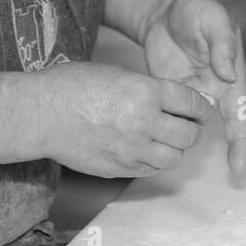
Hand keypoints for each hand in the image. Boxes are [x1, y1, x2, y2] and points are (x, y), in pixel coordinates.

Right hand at [38, 61, 211, 177]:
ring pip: (174, 158)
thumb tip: (173, 100)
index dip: (203, 107)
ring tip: (169, 139)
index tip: (203, 109)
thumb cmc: (73, 86)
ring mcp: (132, 150)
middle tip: (190, 126)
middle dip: (194, 130)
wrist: (41, 114)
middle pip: (189, 135)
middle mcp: (145, 123)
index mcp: (147, 93)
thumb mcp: (118, 74)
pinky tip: (148, 150)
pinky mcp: (119, 169)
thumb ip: (148, 88)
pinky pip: (151, 170)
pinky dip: (156, 161)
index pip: (192, 103)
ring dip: (176, 149)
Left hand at [141, 0, 245, 176]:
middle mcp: (217, 87)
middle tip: (236, 175)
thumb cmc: (196, 8)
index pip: (241, 110)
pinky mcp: (172, 92)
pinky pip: (174, 114)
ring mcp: (195, 91)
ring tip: (181, 154)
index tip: (241, 163)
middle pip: (227, 125)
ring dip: (193, 140)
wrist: (164, 7)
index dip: (243, 138)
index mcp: (232, 72)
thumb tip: (228, 75)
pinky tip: (160, 141)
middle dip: (234, 150)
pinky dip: (170, 127)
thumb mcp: (213, 19)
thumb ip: (222, 45)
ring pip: (198, 124)